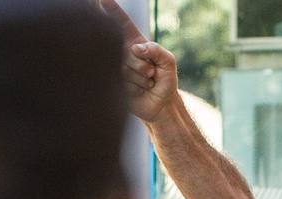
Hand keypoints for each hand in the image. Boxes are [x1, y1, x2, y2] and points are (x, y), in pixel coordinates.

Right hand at [102, 0, 179, 123]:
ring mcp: (117, 68)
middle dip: (144, 65)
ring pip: (126, 69)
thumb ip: (157, 50)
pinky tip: (138, 90)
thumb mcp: (169, 62)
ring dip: (141, 78)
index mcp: (135, 42)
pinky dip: (136, 88)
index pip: (122, 23)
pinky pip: (123, 82)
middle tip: (151, 73)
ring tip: (146, 82)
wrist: (160, 105)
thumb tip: (136, 47)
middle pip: (128, 52)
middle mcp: (123, 53)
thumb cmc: (165, 80)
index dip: (112, 10)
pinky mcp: (113, 83)